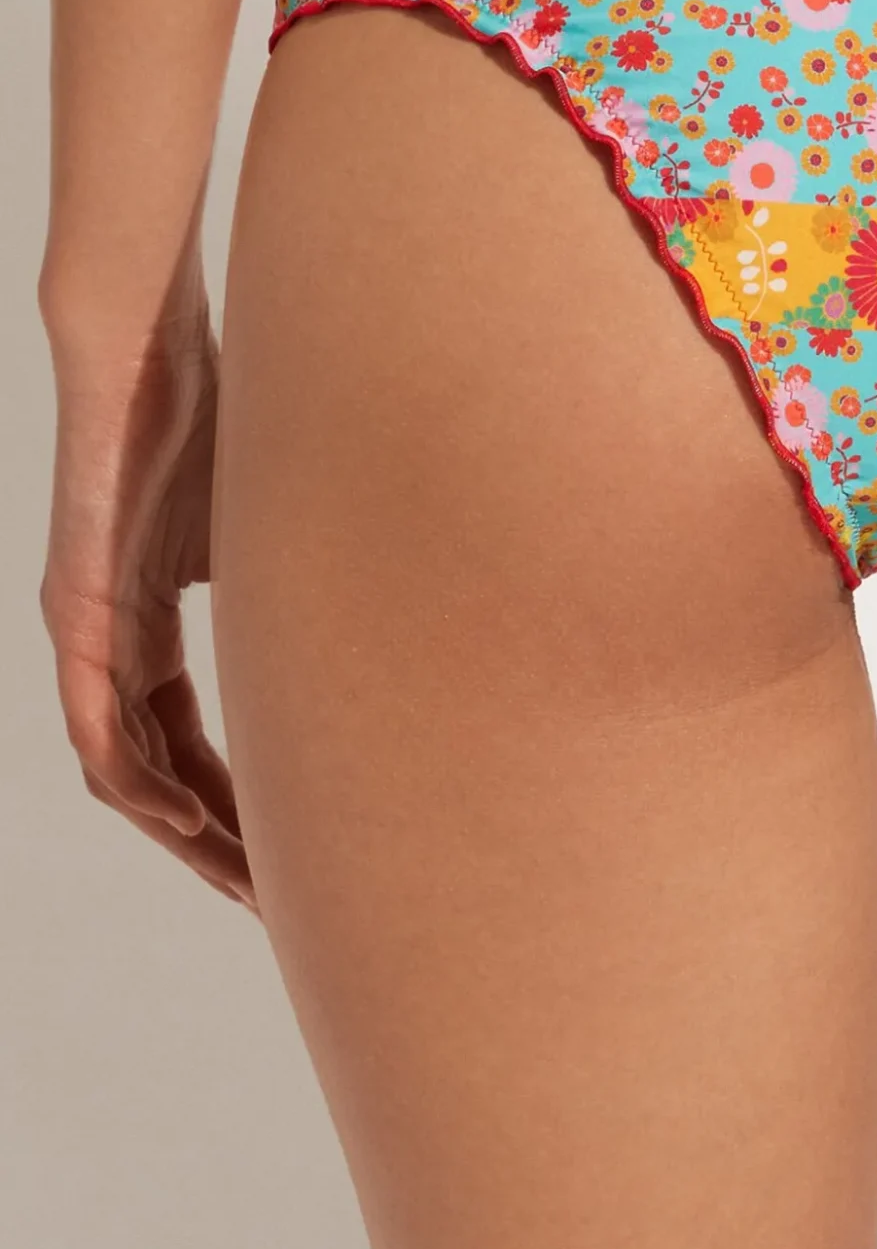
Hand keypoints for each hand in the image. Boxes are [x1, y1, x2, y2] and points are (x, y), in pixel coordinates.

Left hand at [40, 274, 255, 908]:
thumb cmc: (220, 412)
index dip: (239, 808)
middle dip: (218, 846)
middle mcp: (112, 642)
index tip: (291, 859)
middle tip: (275, 902)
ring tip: (240, 879)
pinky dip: (141, 782)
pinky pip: (99, 727)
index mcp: (154, 626)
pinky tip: (184, 817)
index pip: (190, 745)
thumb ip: (313, 582)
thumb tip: (423, 605)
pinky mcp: (81, 610)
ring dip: (180, 833)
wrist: (148, 346)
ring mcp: (90, 630)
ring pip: (124, 771)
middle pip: (158, 778)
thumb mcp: (278, 526)